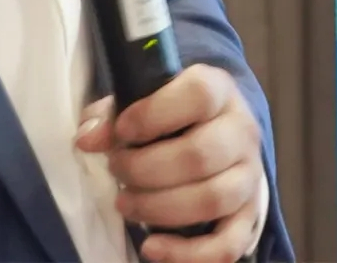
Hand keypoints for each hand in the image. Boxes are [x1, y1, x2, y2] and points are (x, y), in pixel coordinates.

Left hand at [75, 65, 264, 262]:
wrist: (217, 129)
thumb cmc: (173, 110)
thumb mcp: (145, 97)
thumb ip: (114, 113)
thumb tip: (86, 138)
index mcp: (218, 90)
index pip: (198, 95)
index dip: (154, 114)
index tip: (121, 130)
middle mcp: (242, 131)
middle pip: (199, 155)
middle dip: (146, 169)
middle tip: (117, 170)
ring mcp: (250, 176)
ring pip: (212, 200)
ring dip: (159, 208)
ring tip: (125, 204)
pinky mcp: (250, 216)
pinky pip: (227, 245)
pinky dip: (187, 253)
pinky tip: (151, 248)